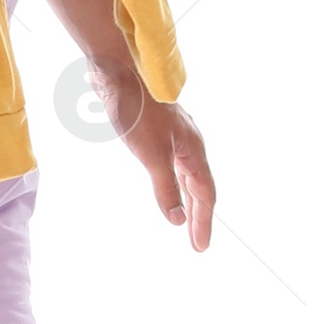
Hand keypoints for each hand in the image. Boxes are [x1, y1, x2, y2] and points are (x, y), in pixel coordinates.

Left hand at [88, 63, 214, 249]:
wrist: (118, 76)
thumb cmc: (137, 112)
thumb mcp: (152, 156)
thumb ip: (165, 189)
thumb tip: (176, 220)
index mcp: (194, 151)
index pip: (205, 194)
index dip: (203, 222)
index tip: (200, 247)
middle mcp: (189, 145)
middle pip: (198, 188)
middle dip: (198, 216)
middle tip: (196, 243)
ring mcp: (175, 139)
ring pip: (185, 177)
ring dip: (185, 200)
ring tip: (184, 222)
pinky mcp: (158, 134)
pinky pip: (173, 167)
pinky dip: (173, 184)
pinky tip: (168, 188)